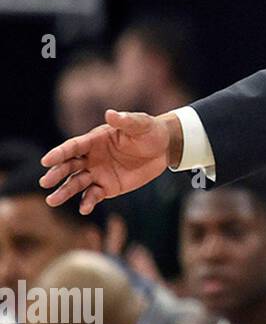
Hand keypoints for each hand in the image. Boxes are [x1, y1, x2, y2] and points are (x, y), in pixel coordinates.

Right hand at [40, 110, 179, 214]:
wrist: (163, 148)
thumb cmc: (149, 131)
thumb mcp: (140, 124)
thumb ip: (125, 121)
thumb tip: (111, 114)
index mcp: (94, 140)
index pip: (72, 147)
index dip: (59, 153)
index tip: (46, 161)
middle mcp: (91, 157)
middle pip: (69, 166)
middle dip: (57, 174)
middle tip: (45, 182)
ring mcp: (97, 173)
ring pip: (76, 183)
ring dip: (65, 192)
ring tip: (52, 201)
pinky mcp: (107, 187)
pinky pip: (94, 195)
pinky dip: (88, 202)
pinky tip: (84, 209)